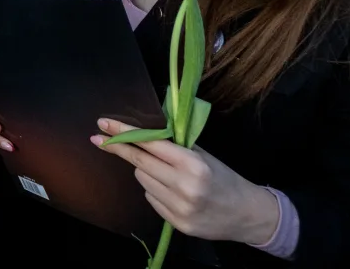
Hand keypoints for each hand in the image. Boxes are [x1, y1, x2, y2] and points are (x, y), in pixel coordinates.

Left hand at [94, 119, 281, 244]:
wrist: (247, 214)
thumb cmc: (224, 178)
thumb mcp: (204, 156)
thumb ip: (175, 146)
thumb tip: (143, 132)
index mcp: (193, 164)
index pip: (150, 144)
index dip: (124, 133)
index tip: (103, 125)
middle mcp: (185, 187)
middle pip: (139, 163)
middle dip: (121, 149)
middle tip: (102, 139)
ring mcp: (179, 208)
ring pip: (142, 181)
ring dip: (146, 173)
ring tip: (166, 174)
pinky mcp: (176, 223)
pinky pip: (151, 199)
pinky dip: (155, 191)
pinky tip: (172, 192)